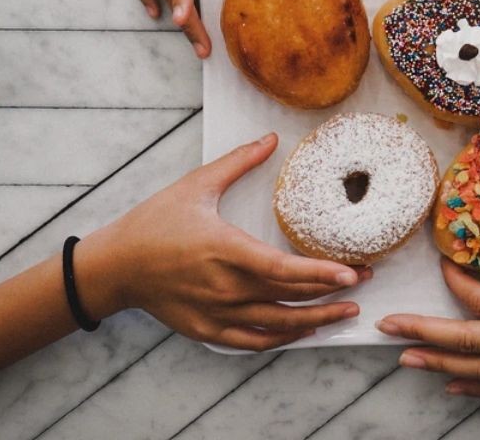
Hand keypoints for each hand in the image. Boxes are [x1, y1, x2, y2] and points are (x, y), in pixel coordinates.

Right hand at [79, 133, 366, 350]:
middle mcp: (225, 288)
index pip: (284, 270)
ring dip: (317, 320)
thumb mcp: (196, 185)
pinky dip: (283, 338)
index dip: (322, 275)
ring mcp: (216, 314)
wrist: (116, 266)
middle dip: (333, 293)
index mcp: (225, 250)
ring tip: (347, 312)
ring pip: (278, 325)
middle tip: (364, 281)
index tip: (353, 274)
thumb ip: (238, 162)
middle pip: (290, 298)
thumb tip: (271, 138)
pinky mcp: (208, 330)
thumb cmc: (154, 223)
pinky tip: (305, 329)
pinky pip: (254, 341)